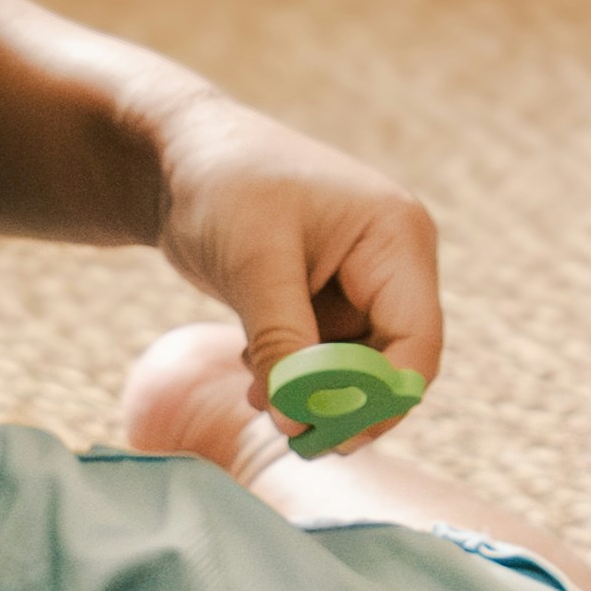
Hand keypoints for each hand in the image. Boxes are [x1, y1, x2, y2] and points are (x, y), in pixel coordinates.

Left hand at [148, 88, 443, 416]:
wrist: (174, 155)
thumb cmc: (219, 186)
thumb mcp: (252, 265)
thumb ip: (282, 344)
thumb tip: (299, 421)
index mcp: (397, 237)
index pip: (415, 343)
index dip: (380, 400)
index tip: (325, 435)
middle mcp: (394, 260)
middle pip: (393, 362)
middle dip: (344, 402)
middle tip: (288, 432)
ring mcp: (364, 278)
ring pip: (358, 367)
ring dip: (313, 393)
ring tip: (257, 398)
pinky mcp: (331, 294)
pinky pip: (328, 355)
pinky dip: (296, 375)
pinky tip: (252, 371)